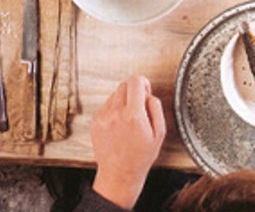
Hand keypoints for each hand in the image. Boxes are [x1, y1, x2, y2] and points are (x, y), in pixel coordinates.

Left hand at [90, 75, 165, 208]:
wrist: (119, 173)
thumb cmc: (141, 157)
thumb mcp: (159, 134)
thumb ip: (155, 109)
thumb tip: (148, 94)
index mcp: (133, 115)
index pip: (135, 82)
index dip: (143, 82)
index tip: (145, 88)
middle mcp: (115, 113)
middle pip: (123, 84)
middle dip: (134, 90)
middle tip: (140, 103)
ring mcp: (103, 116)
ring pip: (114, 94)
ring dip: (123, 100)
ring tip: (130, 118)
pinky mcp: (95, 121)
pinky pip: (106, 106)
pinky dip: (114, 109)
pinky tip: (120, 125)